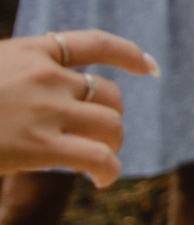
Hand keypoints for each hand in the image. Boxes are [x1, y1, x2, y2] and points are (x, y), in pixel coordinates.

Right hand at [0, 30, 156, 184]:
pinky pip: (97, 157)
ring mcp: (44, 109)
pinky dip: (109, 170)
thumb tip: (42, 90)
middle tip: (101, 141)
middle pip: (107, 94)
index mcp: (27, 52)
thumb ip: (13, 78)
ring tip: (100, 163)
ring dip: (112, 146)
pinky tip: (101, 180)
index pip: (92, 44)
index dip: (127, 54)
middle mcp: (44, 75)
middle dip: (110, 118)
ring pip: (110, 125)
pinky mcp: (39, 146)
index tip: (149, 68)